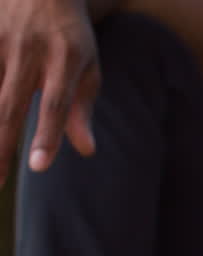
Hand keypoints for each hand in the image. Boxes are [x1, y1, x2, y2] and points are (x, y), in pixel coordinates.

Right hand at [0, 0, 100, 186]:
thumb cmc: (68, 34)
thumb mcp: (86, 66)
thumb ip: (82, 108)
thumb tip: (86, 150)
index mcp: (65, 59)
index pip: (55, 104)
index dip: (47, 136)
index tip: (38, 167)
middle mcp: (28, 50)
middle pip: (10, 106)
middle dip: (1, 147)